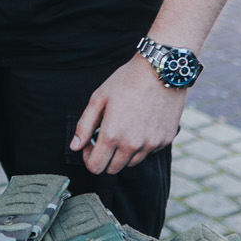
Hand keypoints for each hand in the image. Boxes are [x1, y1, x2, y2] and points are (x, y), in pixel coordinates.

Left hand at [69, 57, 187, 174]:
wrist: (162, 71)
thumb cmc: (127, 81)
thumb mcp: (99, 98)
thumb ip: (84, 126)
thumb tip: (74, 147)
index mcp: (112, 135)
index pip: (96, 167)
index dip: (89, 159)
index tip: (90, 145)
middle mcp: (132, 145)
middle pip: (113, 169)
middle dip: (105, 157)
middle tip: (105, 137)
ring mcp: (151, 144)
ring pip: (131, 162)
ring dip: (123, 152)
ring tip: (124, 129)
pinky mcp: (165, 140)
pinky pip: (148, 152)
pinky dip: (142, 145)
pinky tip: (141, 124)